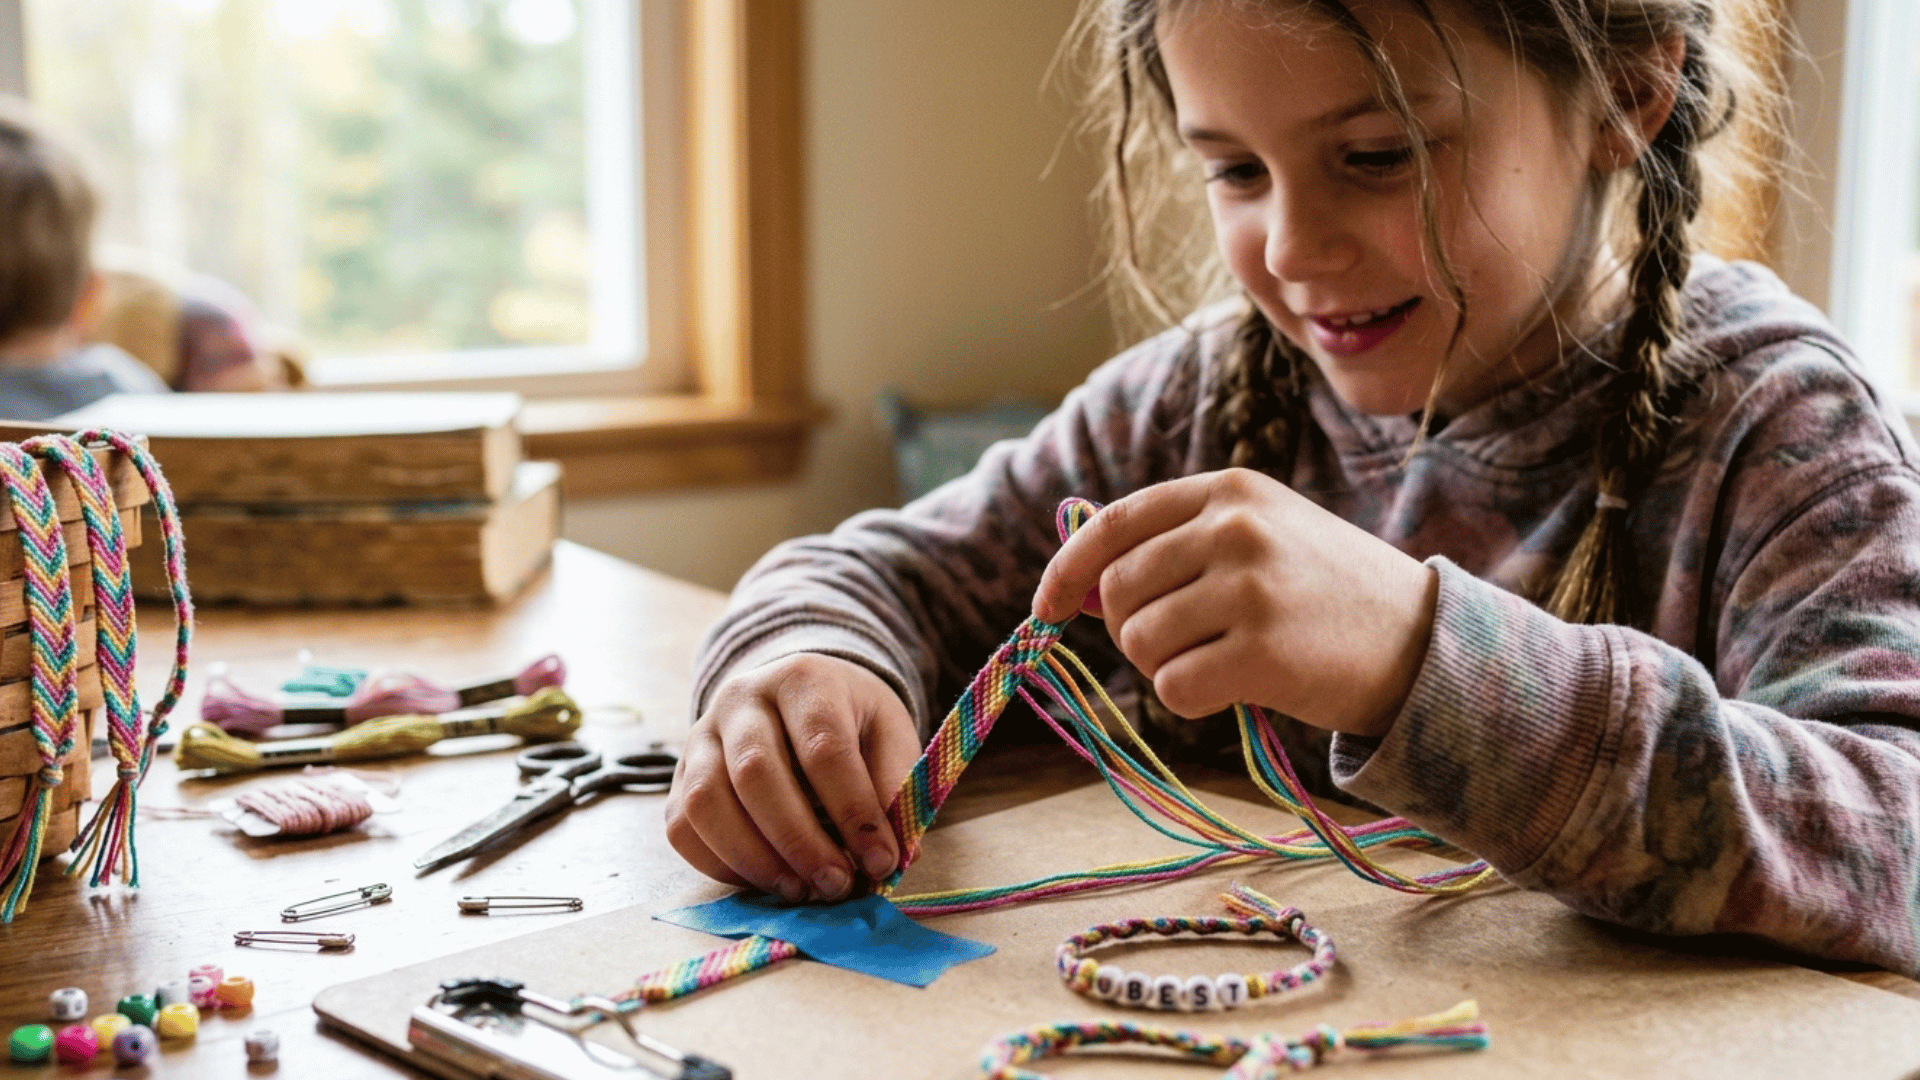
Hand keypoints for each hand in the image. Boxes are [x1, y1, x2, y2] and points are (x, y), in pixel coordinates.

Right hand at [665, 654, 919, 902]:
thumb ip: (895, 787)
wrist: (798, 696)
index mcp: (803, 680)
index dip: (853, 810)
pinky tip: (765, 880)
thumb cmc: (849, 720)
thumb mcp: (888, 735)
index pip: (822, 746)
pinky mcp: (680, 775)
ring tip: (799, 890)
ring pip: (707, 802)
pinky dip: (721, 865)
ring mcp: (701, 736)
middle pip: (756, 773)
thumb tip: (896, 854)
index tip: (881, 861)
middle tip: (836, 885)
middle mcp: (741, 699)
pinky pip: (683, 827)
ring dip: (755, 859)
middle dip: (799, 841)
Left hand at [1032, 469, 1437, 735]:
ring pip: (1139, 642)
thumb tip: (1068, 587)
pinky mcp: (1262, 651)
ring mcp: (1249, 587)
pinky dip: (1190, 700)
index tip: (1044, 607)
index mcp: (1229, 489)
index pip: (1115, 523)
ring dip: (1165, 666)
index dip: (1068, 568)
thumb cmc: (1326, 593)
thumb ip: (1173, 548)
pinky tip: (1238, 688)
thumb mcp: (1260, 537)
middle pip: (1117, 589)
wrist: (1424, 640)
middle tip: (1180, 643)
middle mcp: (1235, 528)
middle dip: (1128, 628)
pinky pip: (1172, 688)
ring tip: (1221, 660)